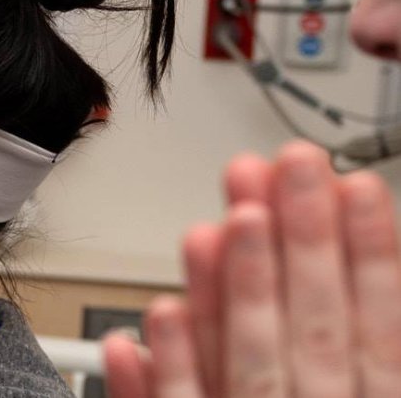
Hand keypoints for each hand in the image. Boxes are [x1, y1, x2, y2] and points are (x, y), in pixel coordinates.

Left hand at [103, 140, 400, 396]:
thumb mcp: (356, 383)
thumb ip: (367, 334)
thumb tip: (358, 234)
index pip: (379, 332)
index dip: (372, 254)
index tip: (357, 185)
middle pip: (314, 330)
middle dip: (304, 240)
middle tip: (291, 165)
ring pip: (250, 364)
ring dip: (241, 287)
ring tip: (230, 218)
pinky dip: (172, 364)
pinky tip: (162, 310)